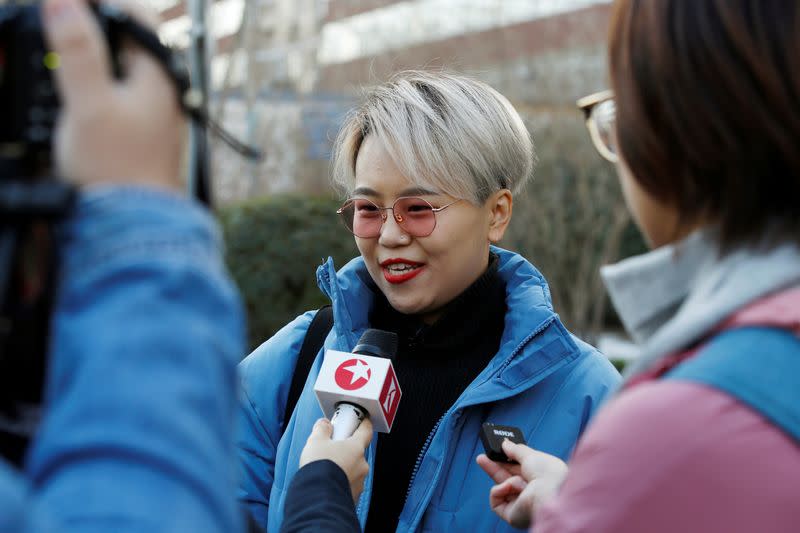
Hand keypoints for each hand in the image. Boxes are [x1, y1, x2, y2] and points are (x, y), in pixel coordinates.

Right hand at [42, 0, 184, 190]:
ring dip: (95, 54)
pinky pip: (121, 90)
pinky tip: (78, 93)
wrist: (135, 222)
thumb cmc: (117, 169)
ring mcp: (156, 110)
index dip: (100, 2)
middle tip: (58, 24)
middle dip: (94, 27)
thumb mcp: (89, 104)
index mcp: (158, 74)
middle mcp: (164, 88)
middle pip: (129, 39)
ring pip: (124, 65)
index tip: (63, 5)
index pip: (135, 15)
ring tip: (62, 53)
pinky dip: (99, 82)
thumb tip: (64, 2)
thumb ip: (78, 52)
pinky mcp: (144, 129)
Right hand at [299, 418, 372, 502]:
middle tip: (331, 449)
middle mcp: (362, 465)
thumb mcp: (316, 441)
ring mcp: (359, 482)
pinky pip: (348, 485)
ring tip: (326, 470)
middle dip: (345, 450)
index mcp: (356, 448)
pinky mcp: (354, 496)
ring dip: (343, 468)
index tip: (362, 420)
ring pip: (353, 470)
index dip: (363, 424)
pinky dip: (340, 482)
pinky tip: (328, 483)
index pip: (366, 431)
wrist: (317, 498)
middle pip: (356, 452)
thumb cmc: (319, 467)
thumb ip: (322, 429)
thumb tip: (324, 424)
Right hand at [477, 440, 567, 528]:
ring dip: (504, 479)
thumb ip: (515, 450)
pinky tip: (511, 489)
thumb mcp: (531, 455)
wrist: (551, 493)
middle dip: (494, 467)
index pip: (517, 470)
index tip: (497, 451)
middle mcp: (530, 493)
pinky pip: (496, 499)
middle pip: (506, 478)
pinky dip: (501, 490)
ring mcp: (520, 505)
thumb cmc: (547, 474)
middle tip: (481, 457)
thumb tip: (505, 444)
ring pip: (501, 487)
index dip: (506, 460)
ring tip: (514, 481)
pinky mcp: (511, 515)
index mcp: (538, 480)